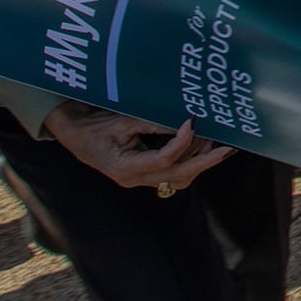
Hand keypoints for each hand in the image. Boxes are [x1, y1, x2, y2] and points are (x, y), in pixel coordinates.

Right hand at [44, 106, 232, 190]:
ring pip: (178, 178)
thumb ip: (151, 123)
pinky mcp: (145, 174)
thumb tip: (182, 120)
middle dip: (204, 162)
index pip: (163, 159)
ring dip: (199, 162)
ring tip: (217, 145)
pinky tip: (202, 148)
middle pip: (177, 176)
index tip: (194, 121)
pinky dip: (189, 162)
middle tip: (226, 149)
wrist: (74, 134)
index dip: (182, 141)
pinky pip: (172, 174)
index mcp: (125, 168)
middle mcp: (135, 179)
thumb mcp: (121, 121)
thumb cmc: (94, 126)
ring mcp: (140, 180)